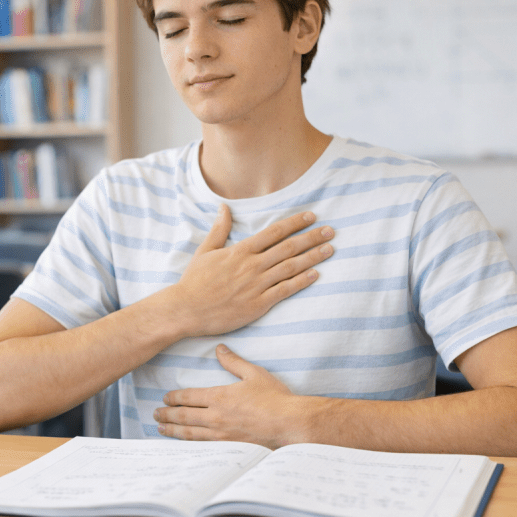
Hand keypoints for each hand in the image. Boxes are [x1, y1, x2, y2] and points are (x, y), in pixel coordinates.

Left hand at [154, 344, 303, 447]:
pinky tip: (182, 445)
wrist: (290, 423)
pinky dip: (188, 445)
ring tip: (161, 429)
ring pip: (189, 433)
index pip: (189, 397)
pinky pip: (202, 446)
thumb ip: (233, 362)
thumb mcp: (254, 374)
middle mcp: (216, 416)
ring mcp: (221, 434)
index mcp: (220, 397)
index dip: (174, 397)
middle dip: (167, 415)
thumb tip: (219, 349)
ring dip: (172, 431)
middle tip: (155, 414)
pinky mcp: (229, 447)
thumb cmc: (275, 398)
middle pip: (184, 416)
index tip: (165, 398)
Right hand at [169, 204, 332, 337]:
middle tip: (331, 230)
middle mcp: (252, 265)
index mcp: (240, 251)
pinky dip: (301, 282)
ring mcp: (256, 285)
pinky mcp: (258, 304)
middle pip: (288, 247)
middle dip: (311, 237)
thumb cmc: (194, 281)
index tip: (311, 216)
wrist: (186, 309)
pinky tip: (316, 275)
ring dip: (312, 257)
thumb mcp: (205, 251)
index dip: (294, 223)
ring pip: (291, 267)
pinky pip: (285, 290)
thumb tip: (225, 207)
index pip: (274, 232)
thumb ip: (219, 229)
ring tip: (330, 249)